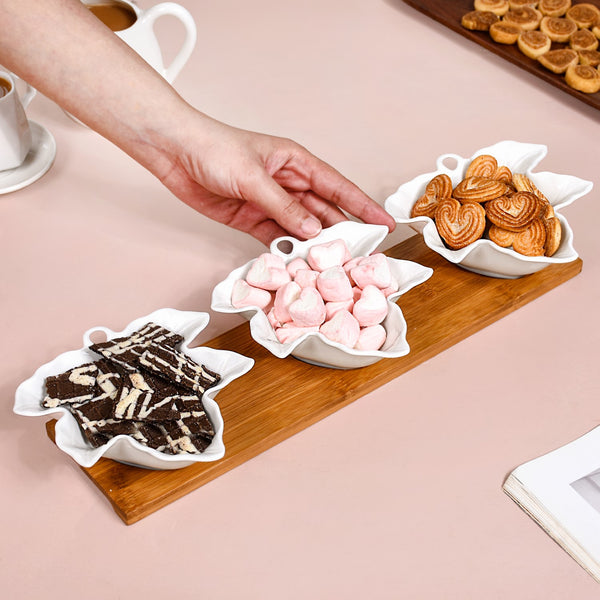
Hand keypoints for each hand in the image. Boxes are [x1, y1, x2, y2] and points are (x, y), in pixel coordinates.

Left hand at [155, 115, 395, 244]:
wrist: (175, 153)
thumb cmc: (215, 149)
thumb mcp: (254, 177)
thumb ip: (284, 206)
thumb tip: (313, 230)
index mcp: (296, 163)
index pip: (338, 187)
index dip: (363, 206)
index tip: (384, 224)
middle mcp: (288, 183)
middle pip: (323, 212)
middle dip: (341, 233)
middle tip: (360, 255)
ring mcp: (270, 203)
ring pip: (301, 229)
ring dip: (313, 246)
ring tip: (330, 266)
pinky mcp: (252, 219)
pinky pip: (276, 238)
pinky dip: (286, 251)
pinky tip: (297, 264)